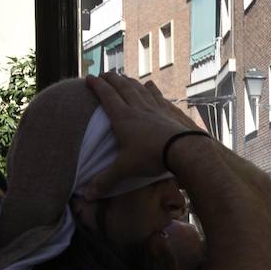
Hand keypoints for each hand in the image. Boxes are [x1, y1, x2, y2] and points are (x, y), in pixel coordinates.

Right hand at [85, 73, 206, 199]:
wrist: (184, 149)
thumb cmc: (151, 157)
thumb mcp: (125, 169)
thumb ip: (105, 180)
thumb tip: (87, 195)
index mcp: (123, 117)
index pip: (107, 96)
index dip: (97, 86)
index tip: (89, 78)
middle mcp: (138, 108)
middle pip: (123, 88)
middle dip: (113, 79)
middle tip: (106, 74)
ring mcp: (156, 108)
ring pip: (140, 90)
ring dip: (131, 82)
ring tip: (126, 77)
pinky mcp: (170, 112)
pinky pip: (159, 97)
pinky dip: (152, 90)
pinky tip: (151, 86)